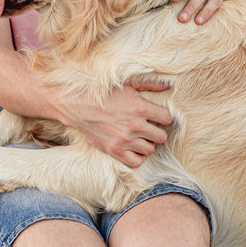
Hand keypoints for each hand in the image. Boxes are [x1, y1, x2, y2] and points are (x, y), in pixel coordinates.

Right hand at [55, 80, 170, 167]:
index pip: (167, 119)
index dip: (163, 117)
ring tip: (139, 137)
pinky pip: (136, 162)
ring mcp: (124, 140)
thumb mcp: (127, 84)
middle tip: (148, 127)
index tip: (156, 116)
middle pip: (161, 137)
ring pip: (150, 150)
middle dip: (156, 132)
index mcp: (140, 107)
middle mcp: (135, 125)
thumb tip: (169, 86)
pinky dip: (137, 157)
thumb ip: (150, 85)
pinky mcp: (114, 150)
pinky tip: (133, 148)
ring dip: (146, 143)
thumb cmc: (103, 93)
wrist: (77, 104)